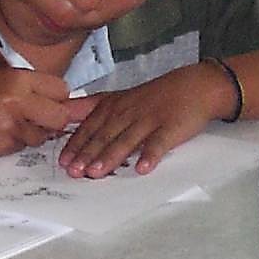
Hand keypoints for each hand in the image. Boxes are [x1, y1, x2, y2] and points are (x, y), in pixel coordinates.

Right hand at [0, 67, 72, 156]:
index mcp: (18, 78)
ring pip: (42, 137)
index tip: (50, 102)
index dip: (58, 99)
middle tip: (34, 118)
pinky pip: (22, 148)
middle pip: (61, 116)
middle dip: (53, 121)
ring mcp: (11, 125)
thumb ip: (30, 90)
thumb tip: (63, 102)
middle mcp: (19, 100)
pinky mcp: (2, 146)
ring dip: (30, 134)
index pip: (62, 89)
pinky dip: (13, 143)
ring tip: (3, 123)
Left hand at [58, 61, 228, 176]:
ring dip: (110, 157)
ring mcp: (150, 119)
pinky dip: (150, 155)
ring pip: (126, 139)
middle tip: (74, 171)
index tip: (63, 161)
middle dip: (87, 153)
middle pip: (104, 135)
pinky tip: (142, 168)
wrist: (194, 86)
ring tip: (97, 172)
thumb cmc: (154, 97)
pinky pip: (159, 142)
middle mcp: (128, 112)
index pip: (90, 126)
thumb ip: (92, 108)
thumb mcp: (119, 97)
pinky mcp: (171, 128)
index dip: (76, 144)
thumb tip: (63, 114)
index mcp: (114, 106)